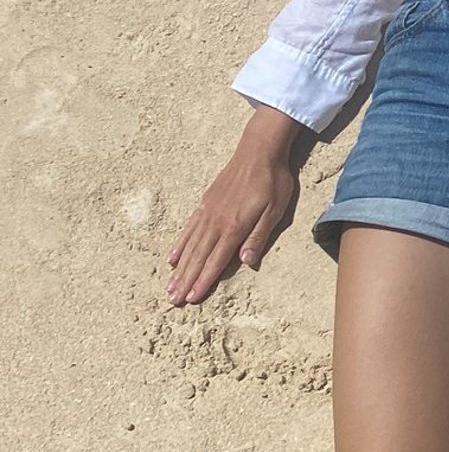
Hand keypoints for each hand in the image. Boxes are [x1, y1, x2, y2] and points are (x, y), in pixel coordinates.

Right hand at [166, 109, 300, 306]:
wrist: (258, 151)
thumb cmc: (272, 182)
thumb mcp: (275, 211)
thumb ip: (258, 236)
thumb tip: (247, 261)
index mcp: (234, 227)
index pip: (216, 260)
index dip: (204, 280)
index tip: (192, 298)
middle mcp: (216, 222)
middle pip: (199, 257)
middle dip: (186, 280)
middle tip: (173, 300)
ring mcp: (208, 212)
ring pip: (190, 246)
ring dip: (179, 268)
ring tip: (169, 285)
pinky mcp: (205, 204)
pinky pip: (188, 228)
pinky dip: (179, 245)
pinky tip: (172, 257)